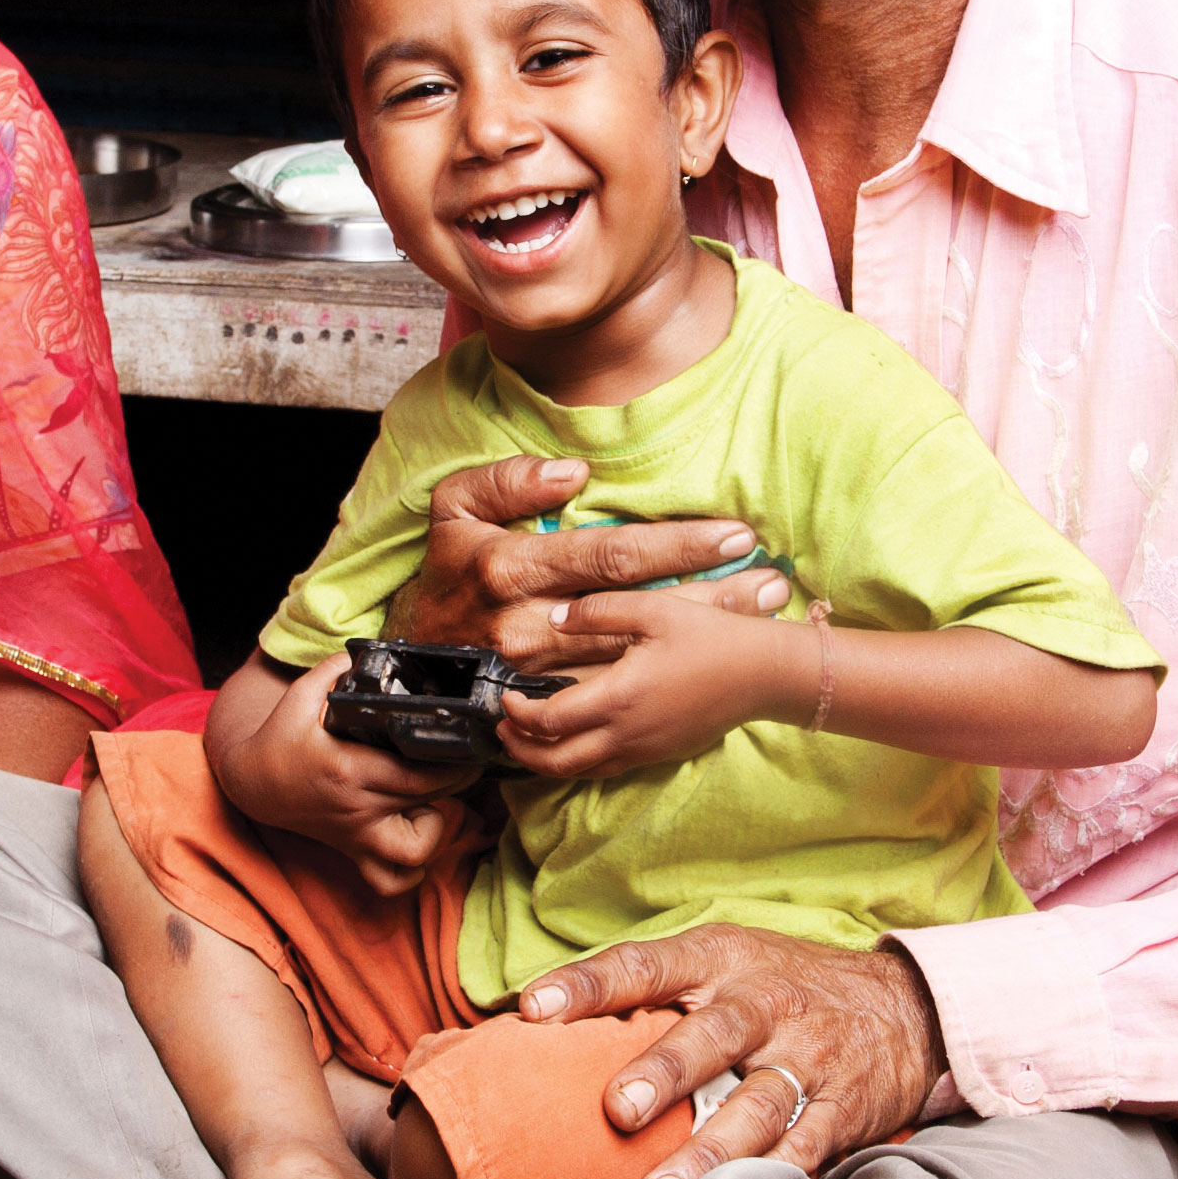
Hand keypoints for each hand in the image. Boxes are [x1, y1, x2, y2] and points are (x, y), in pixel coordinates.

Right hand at [214, 650, 480, 899]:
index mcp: (349, 770)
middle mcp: (357, 809)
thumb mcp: (300, 698)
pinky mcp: (353, 852)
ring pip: (415, 853)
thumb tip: (368, 653)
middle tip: (466, 762)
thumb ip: (334, 671)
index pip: (418, 775)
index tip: (469, 746)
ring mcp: (357, 836)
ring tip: (435, 802)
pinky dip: (412, 869)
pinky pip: (391, 880)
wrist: (252, 784)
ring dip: (438, 831)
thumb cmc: (280, 740)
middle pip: (429, 806)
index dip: (454, 764)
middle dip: (458, 784)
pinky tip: (415, 836)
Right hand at [383, 452, 789, 668]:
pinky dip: (670, 675)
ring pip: (637, 654)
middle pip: (637, 609)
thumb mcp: (453, 509)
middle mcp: (529, 625)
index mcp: (511, 568)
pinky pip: (616, 691)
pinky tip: (715, 663)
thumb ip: (507, 480)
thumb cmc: (446, 572)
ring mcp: (541, 674)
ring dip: (702, 634)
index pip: (610, 554)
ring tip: (762, 615)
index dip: (676, 544)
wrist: (407, 659)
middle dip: (709, 594)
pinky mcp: (549, 706)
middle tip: (770, 580)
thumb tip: (572, 472)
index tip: (732, 534)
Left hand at [499, 589, 809, 786]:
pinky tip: (570, 741)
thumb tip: (556, 618)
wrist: (764, 674)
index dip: (518, 712)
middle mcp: (626, 733)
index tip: (505, 695)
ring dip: (544, 761)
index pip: (548, 719)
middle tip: (501, 727)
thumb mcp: (653, 609)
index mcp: (618, 697)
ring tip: (526, 739)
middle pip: (555, 761)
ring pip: (578, 771)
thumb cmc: (711, 637)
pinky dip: (576, 761)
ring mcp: (643, 750)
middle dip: (519, 749)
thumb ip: (599, 611)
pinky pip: (604, 768)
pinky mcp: (658, 755)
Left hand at [508, 921, 950, 1178]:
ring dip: (707, 1155)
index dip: (589, 984)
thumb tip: (524, 1021)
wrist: (905, 1008)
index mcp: (722, 962)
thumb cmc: (780, 988)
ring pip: (757, 1108)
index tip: (533, 1009)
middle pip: (713, 1036)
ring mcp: (808, 1058)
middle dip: (664, 1073)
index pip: (646, 965)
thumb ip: (642, 989)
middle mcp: (765, 1004)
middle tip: (616, 1112)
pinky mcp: (841, 1110)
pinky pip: (803, 1151)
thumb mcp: (722, 961)